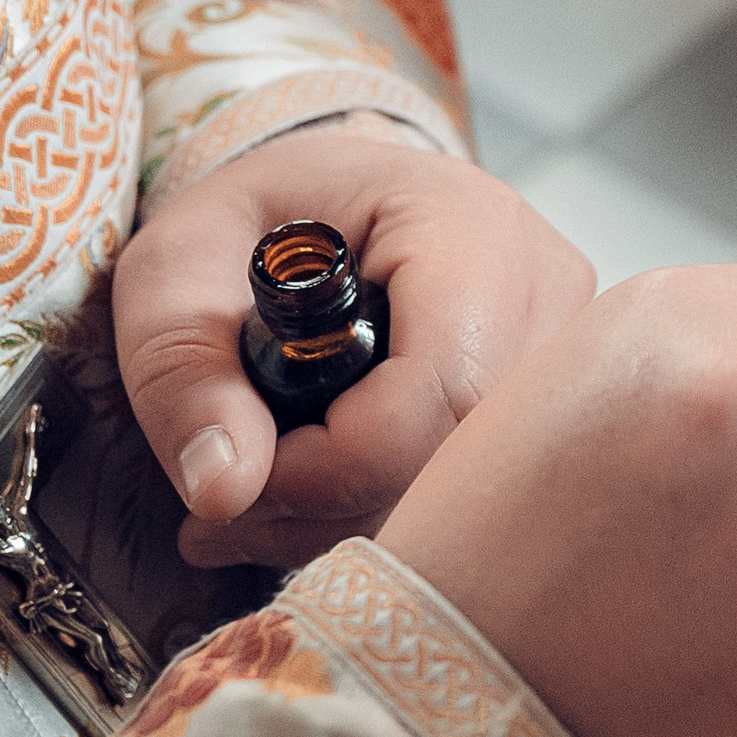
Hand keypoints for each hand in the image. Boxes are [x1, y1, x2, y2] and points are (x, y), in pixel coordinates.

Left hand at [114, 125, 592, 569]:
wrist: (305, 213)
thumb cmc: (246, 225)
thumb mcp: (174, 275)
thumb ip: (186, 377)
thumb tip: (223, 488)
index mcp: (466, 224)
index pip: (441, 387)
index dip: (335, 466)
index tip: (240, 484)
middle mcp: (542, 285)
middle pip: (467, 455)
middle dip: (333, 508)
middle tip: (226, 515)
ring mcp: (562, 349)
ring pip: (474, 491)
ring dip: (350, 523)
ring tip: (252, 502)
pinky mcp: (548, 401)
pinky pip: (478, 491)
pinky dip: (383, 515)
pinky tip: (310, 499)